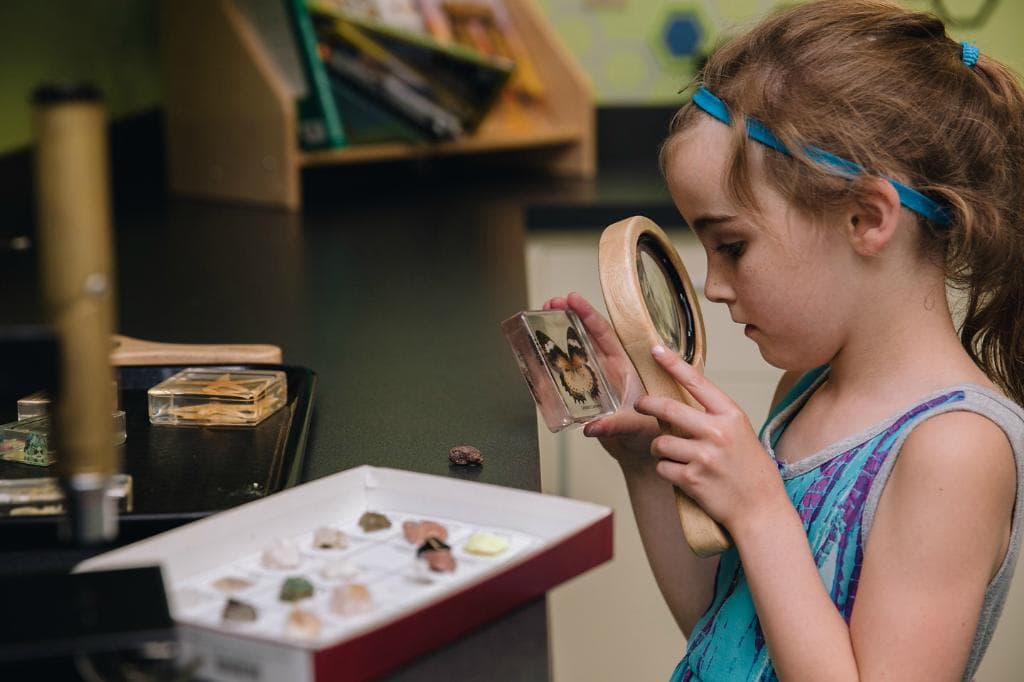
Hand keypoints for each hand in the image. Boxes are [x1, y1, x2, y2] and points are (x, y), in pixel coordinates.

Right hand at [542, 293, 660, 465]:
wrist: (640, 450)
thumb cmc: (647, 433)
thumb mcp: (636, 426)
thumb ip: (616, 425)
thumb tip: (592, 426)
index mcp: (624, 367)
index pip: (604, 334)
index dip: (588, 314)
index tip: (573, 298)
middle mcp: (608, 368)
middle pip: (586, 334)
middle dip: (569, 315)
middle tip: (550, 303)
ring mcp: (595, 378)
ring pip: (575, 349)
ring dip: (559, 333)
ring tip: (542, 317)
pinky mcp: (584, 391)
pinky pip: (566, 371)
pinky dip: (553, 360)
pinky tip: (539, 352)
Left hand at [634, 345, 787, 532]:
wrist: (761, 509)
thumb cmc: (750, 470)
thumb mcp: (740, 433)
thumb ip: (714, 417)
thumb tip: (681, 403)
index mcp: (731, 416)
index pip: (696, 382)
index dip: (673, 364)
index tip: (656, 350)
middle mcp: (717, 432)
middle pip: (668, 408)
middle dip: (647, 404)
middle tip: (640, 404)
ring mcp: (704, 456)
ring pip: (660, 442)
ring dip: (659, 449)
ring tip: (673, 455)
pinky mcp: (692, 478)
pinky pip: (662, 467)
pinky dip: (667, 471)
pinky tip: (682, 475)